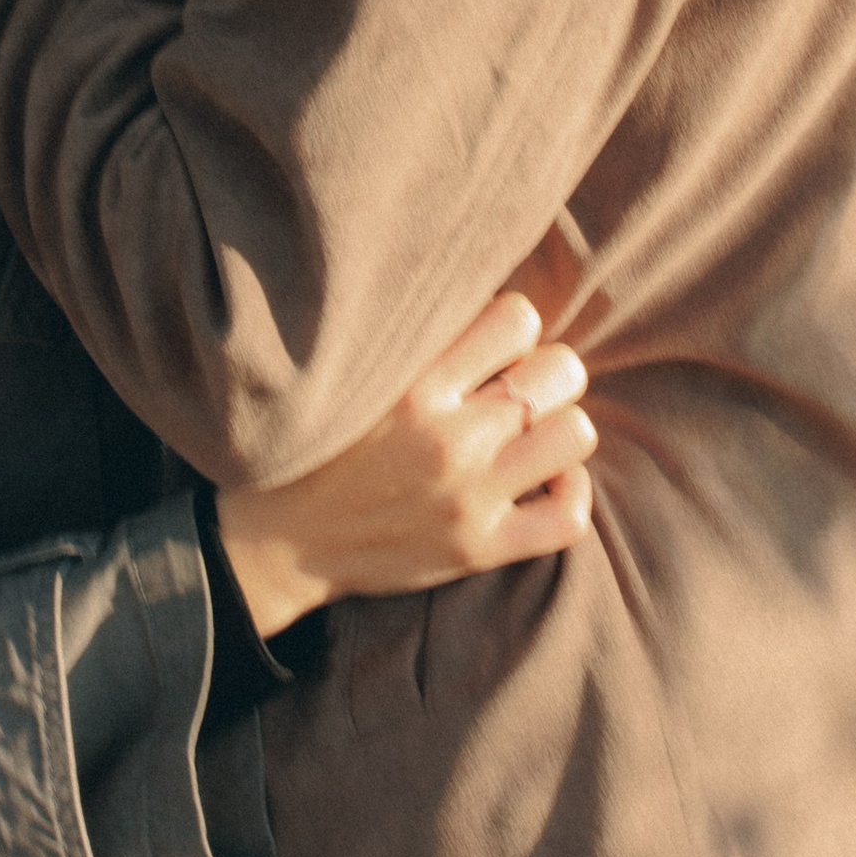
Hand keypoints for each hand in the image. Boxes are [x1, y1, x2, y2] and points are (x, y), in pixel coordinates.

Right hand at [212, 294, 595, 642]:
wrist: (280, 542)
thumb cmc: (322, 449)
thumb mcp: (358, 380)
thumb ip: (419, 345)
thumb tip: (483, 307)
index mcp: (416, 386)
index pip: (518, 317)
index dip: (516, 330)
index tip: (494, 353)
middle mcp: (449, 438)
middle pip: (560, 370)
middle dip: (547, 374)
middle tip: (518, 393)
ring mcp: (469, 498)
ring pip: (575, 434)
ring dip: (560, 429)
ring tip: (531, 435)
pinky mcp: (480, 549)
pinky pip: (568, 516)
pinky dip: (571, 492)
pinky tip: (545, 480)